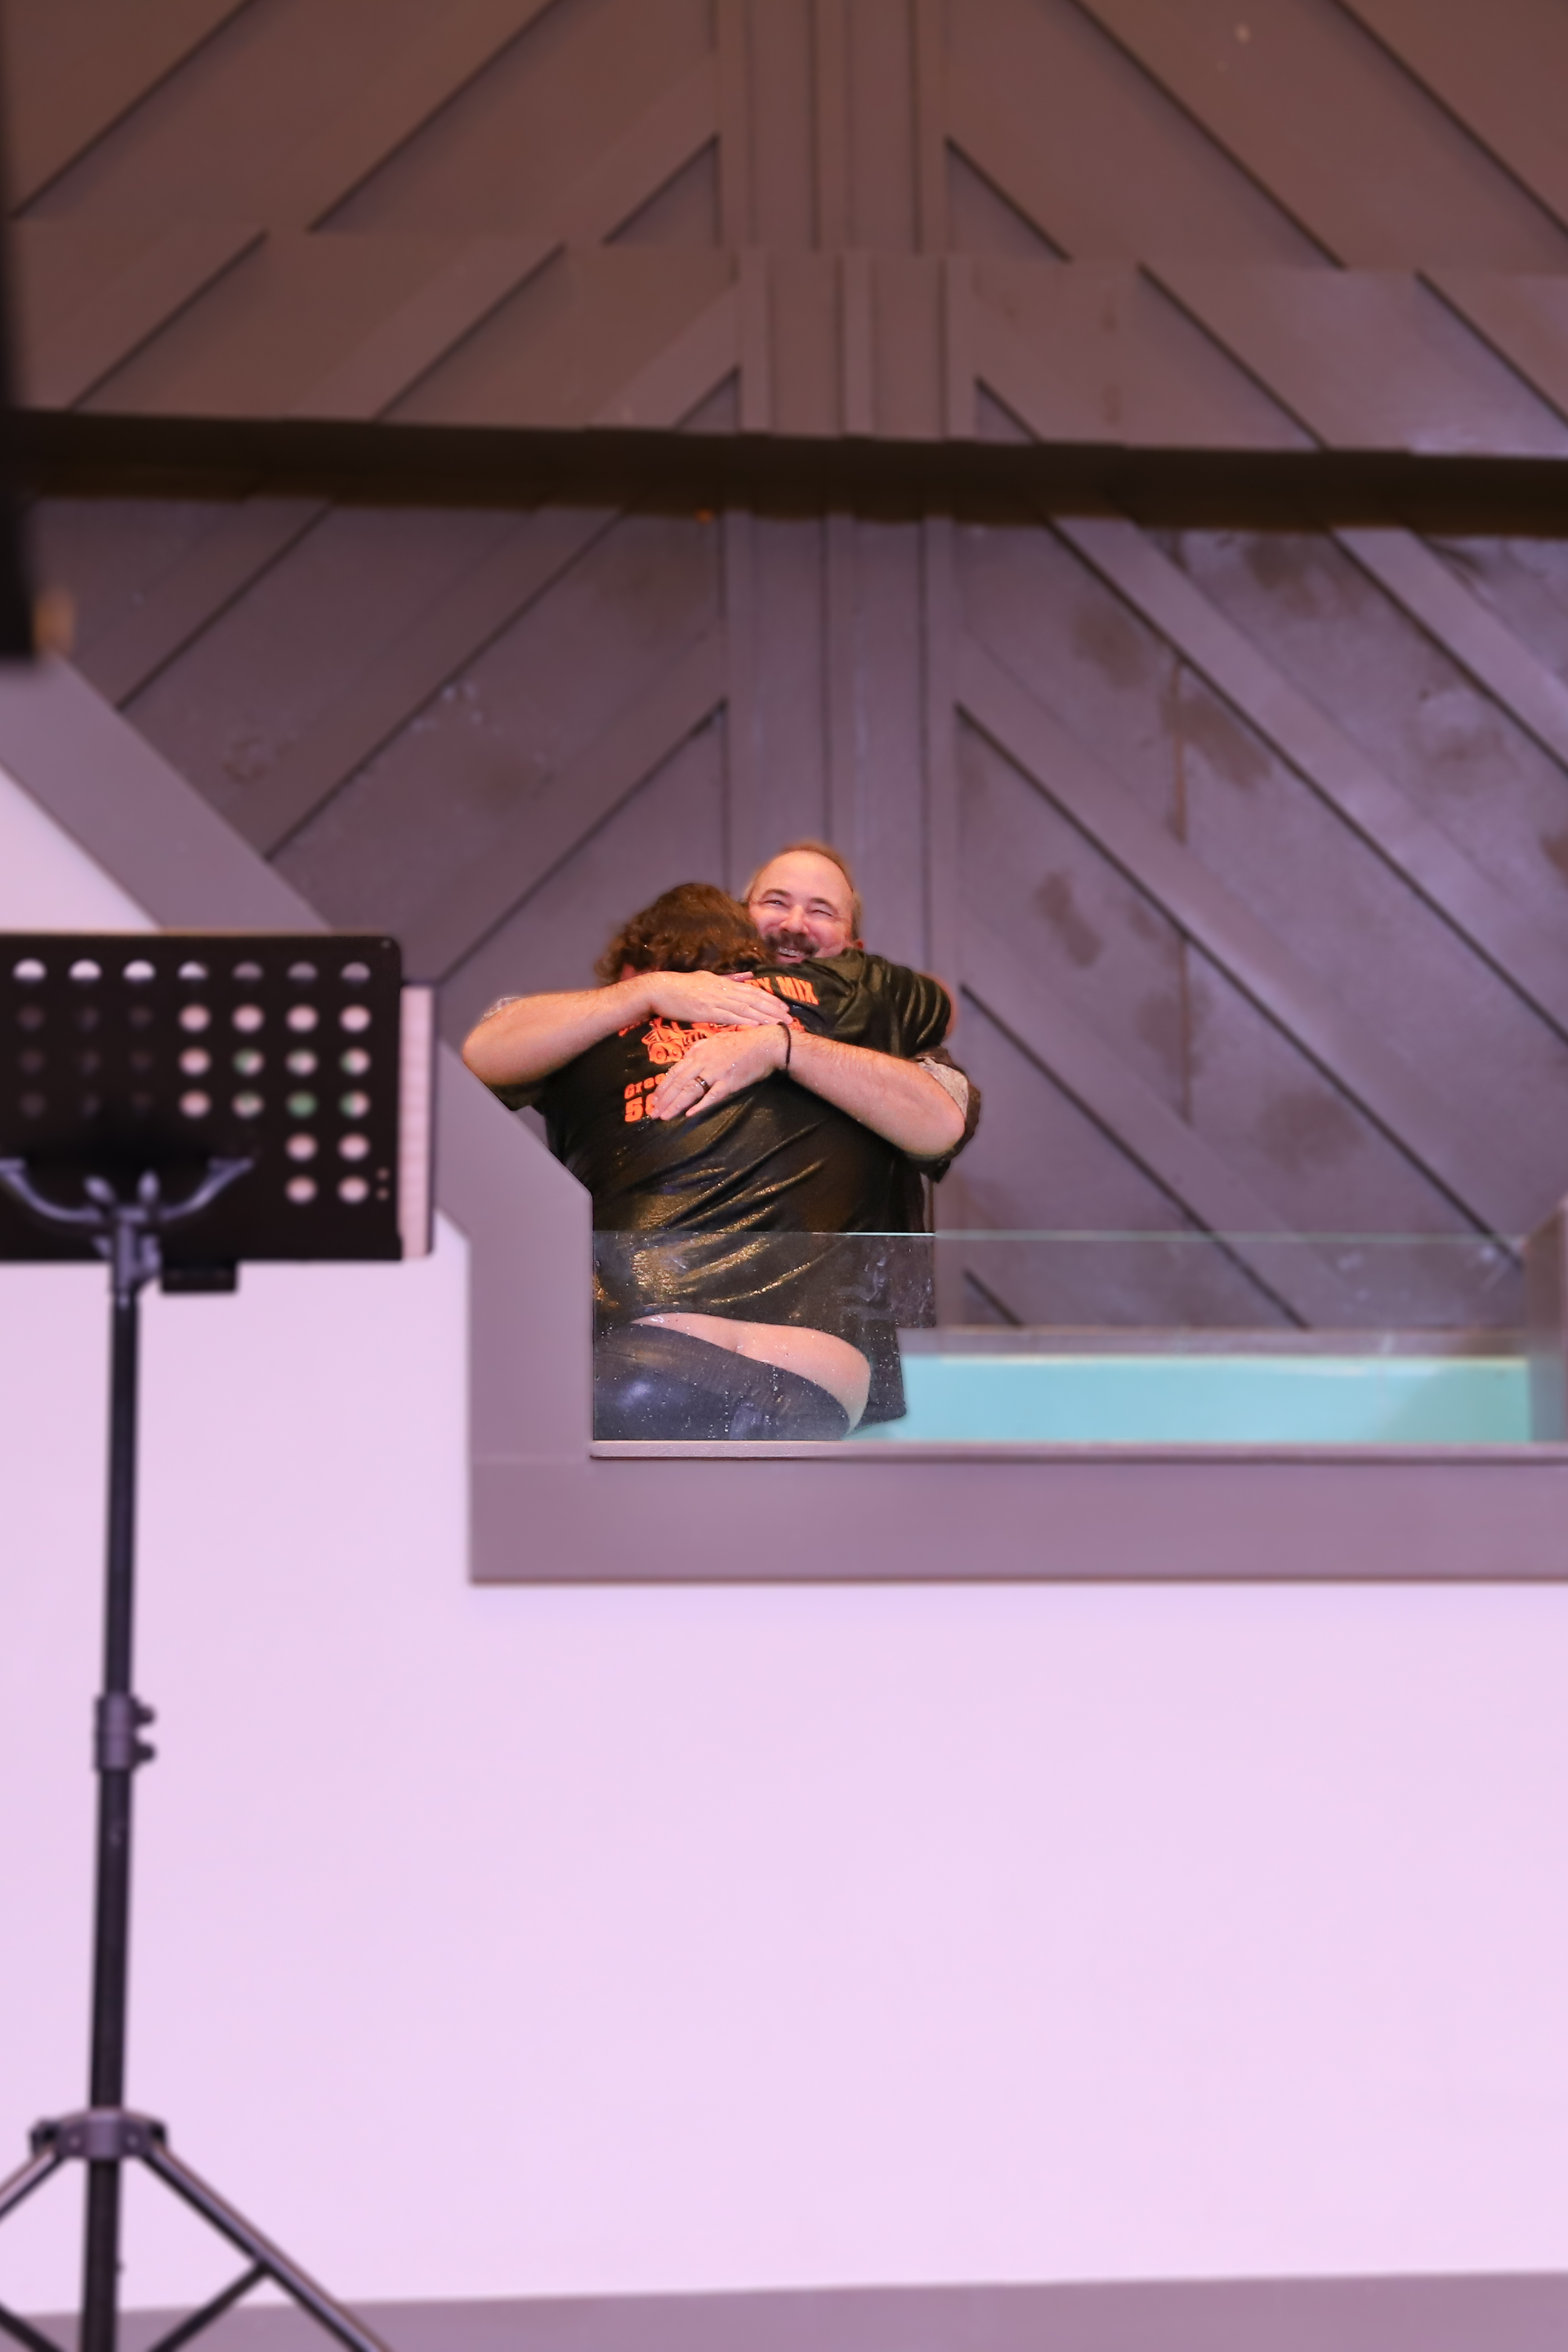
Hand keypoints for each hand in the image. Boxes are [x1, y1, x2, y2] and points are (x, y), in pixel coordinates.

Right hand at [635, 970, 784, 1027]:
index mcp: (724, 983)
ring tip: (779, 1024)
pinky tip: (756, 1026)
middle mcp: (723, 990)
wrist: (659, 989)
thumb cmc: (681, 986)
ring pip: (745, 1008)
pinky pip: (729, 1017)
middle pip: (754, 999)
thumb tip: (748, 976)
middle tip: (790, 1018)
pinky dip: (744, 1021)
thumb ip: (729, 978)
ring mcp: (715, 1000)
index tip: (784, 1007)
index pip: (753, 991)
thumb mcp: (708, 977)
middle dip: (773, 1009)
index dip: (770, 999)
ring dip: (764, 1016)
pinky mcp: (706, 1011)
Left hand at [647, 1020, 793, 1119]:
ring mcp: (716, 1072)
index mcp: (698, 1052)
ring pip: (691, 1090)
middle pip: (678, 1083)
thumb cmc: (741, 1042)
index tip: (653, 1099)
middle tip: (652, 1113)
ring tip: (665, 1116)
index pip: (675, 1072)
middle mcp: (703, 1062)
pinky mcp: (729, 1082)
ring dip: (676, 1104)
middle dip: (664, 1099)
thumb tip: (685, 1057)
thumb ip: (698, 1049)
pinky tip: (690, 1114)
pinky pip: (712, 1095)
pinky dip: (701, 1105)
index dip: (663, 1087)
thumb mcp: (715, 1040)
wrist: (764, 1044)